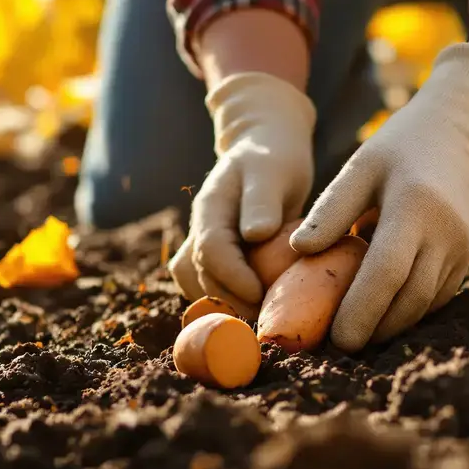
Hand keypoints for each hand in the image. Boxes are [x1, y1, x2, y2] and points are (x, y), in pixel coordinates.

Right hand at [169, 72, 315, 317]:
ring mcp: (202, 242)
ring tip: (257, 319)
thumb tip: (255, 235)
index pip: (210, 250)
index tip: (260, 294)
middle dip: (229, 300)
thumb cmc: (273, 156)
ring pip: (195, 284)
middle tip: (264, 319)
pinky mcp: (215, 255)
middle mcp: (200, 228)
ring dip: (222, 306)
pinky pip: (207, 285)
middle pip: (199, 275)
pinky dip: (224, 301)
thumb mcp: (272, 171)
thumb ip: (262, 200)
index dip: (232, 277)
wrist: (265, 148)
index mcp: (210, 207)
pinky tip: (252, 309)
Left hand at [289, 43, 468, 351]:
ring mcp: (460, 251)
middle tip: (336, 348)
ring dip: (389, 327)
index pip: (387, 272)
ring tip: (352, 337)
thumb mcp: (360, 167)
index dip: (361, 311)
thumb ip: (330, 210)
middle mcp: (445, 235)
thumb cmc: (398, 149)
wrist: (458, 136)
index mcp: (415, 208)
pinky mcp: (463, 261)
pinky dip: (405, 314)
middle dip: (373, 330)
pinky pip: (433, 299)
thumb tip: (297, 253)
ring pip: (423, 306)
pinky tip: (377, 318)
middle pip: (409, 299)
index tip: (336, 338)